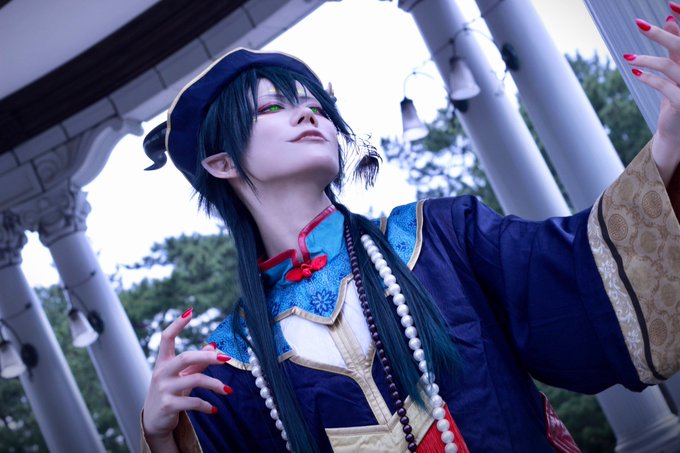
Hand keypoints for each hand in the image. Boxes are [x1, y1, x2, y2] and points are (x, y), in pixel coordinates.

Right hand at [142, 308, 231, 448]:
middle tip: (226, 358)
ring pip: (195, 380)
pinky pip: (193, 402)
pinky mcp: (168, 405)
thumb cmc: (170, 392)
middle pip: (185, 357)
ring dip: (215, 385)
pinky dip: (207, 405)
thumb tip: (214, 346)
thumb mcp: (182, 376)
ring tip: (228, 391)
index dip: (177, 325)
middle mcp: (161, 373)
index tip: (190, 312)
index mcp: (163, 362)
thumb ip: (197, 363)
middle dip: (208, 357)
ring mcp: (163, 389)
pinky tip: (215, 409)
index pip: (166, 338)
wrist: (154, 421)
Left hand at [625, 12, 679, 185]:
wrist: (677, 131)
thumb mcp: (676, 69)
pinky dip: (648, 78)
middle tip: (638, 24)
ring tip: (627, 58)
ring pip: (670, 65)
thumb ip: (675, 48)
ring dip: (646, 59)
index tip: (669, 4)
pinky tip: (634, 73)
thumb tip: (667, 20)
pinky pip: (664, 86)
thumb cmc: (676, 96)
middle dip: (660, 34)